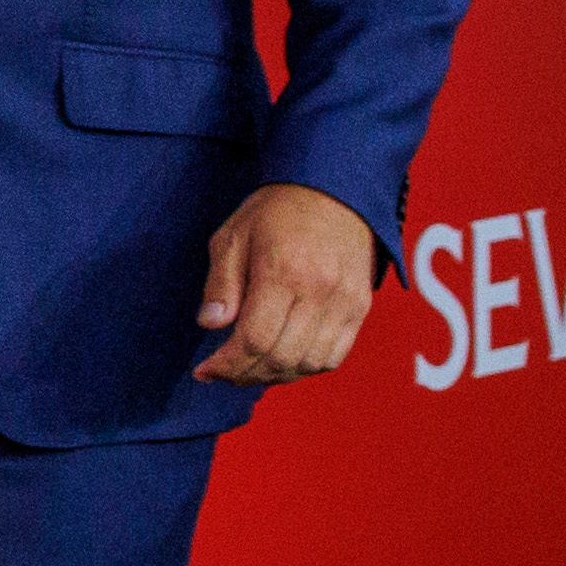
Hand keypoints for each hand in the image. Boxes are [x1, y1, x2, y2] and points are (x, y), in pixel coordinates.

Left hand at [194, 183, 377, 386]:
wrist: (333, 189)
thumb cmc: (276, 211)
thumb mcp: (233, 236)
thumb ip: (221, 284)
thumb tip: (211, 325)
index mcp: (283, 272)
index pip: (254, 339)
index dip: (227, 364)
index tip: (204, 371)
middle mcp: (320, 291)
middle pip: (281, 358)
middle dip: (246, 375)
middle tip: (223, 373)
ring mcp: (345, 301)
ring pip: (310, 363)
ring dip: (275, 376)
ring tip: (249, 369)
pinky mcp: (360, 306)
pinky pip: (335, 355)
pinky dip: (306, 367)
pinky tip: (283, 360)